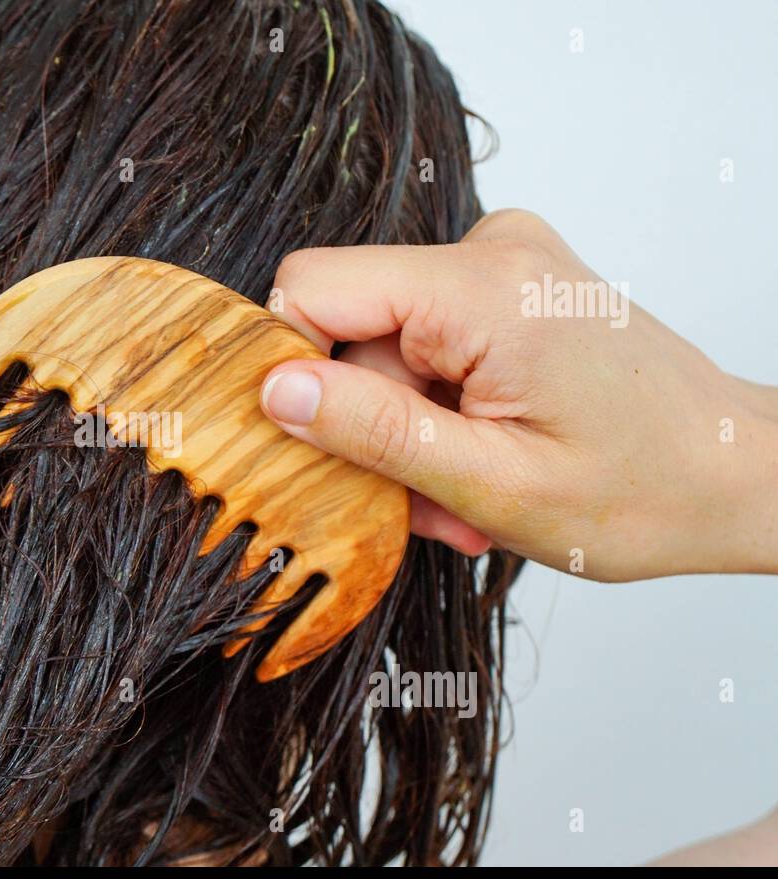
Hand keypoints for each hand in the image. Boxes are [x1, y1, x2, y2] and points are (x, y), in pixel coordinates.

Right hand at [259, 209, 777, 581]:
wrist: (735, 473)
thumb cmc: (644, 488)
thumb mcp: (491, 483)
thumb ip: (373, 430)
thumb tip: (273, 390)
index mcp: (484, 289)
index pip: (312, 285)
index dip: (288, 366)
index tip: (311, 444)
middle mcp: (491, 252)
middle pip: (348, 329)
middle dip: (369, 423)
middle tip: (423, 498)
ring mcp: (502, 265)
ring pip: (383, 348)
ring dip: (409, 431)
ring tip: (466, 491)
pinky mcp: (507, 288)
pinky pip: (423, 344)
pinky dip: (437, 410)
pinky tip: (480, 456)